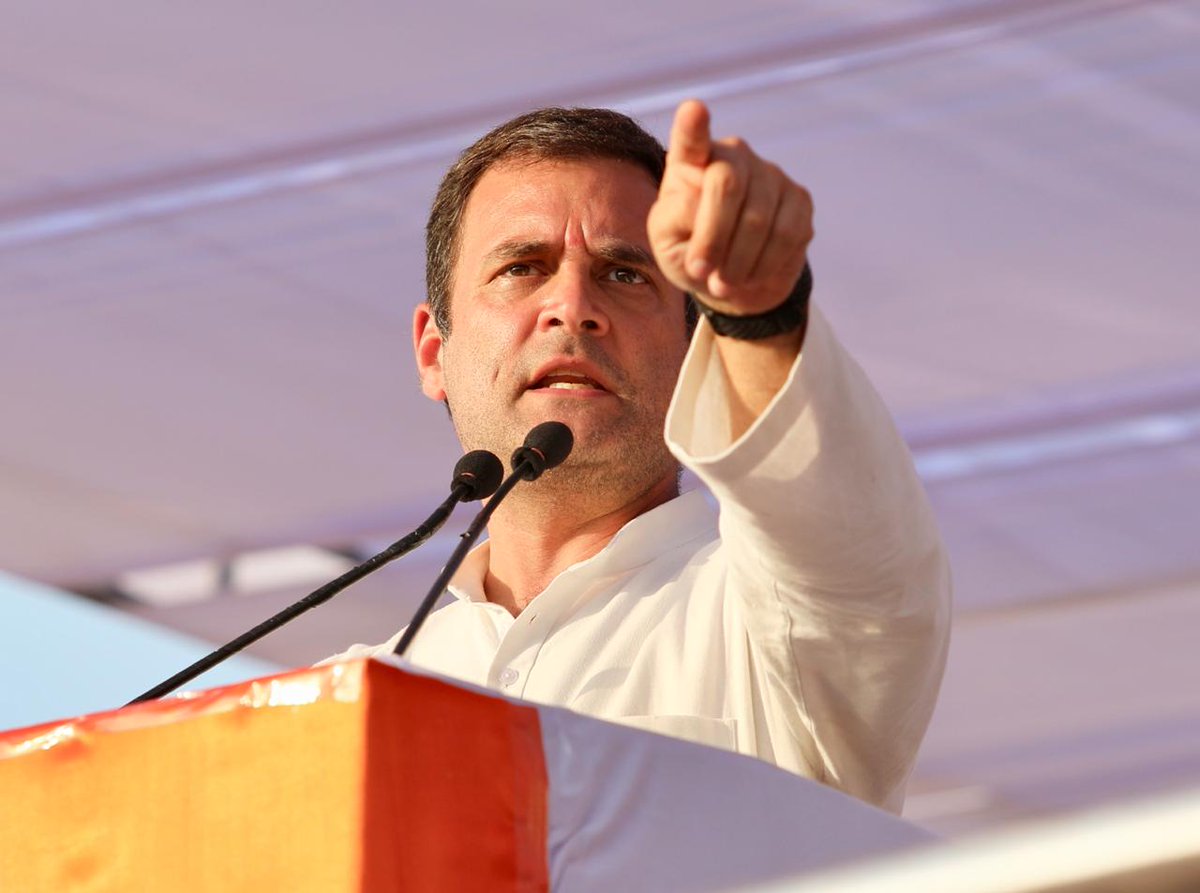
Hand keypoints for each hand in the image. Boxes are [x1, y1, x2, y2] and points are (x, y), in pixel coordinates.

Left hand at [648, 99, 813, 315]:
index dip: (693, 126)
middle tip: (701, 272)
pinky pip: (786, 234)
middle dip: (713, 238)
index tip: (694, 111)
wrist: (733, 279)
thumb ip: (677, 220)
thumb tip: (703, 207)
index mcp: (690, 162)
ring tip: (723, 283)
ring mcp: (769, 173)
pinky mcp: (799, 198)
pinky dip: (764, 264)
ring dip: (737, 262)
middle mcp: (732, 155)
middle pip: (727, 183)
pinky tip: (750, 275)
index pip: (691, 139)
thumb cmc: (690, 253)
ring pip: (758, 217)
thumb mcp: (668, 242)